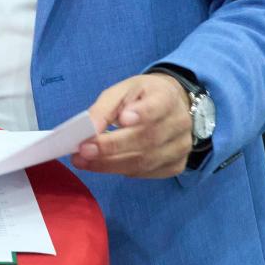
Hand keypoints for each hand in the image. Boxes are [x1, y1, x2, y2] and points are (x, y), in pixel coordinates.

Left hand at [72, 72, 192, 178]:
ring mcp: (181, 147)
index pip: (158, 107)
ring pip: (145, 161)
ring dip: (110, 164)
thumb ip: (103, 109)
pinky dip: (122, 170)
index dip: (142, 114)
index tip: (122, 119)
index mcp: (167, 97)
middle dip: (112, 146)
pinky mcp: (177, 165)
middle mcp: (180, 123)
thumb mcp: (121, 92)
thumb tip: (87, 129)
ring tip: (84, 161)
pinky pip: (147, 172)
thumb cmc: (140, 98)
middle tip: (84, 150)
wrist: (170, 106)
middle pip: (147, 139)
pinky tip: (104, 165)